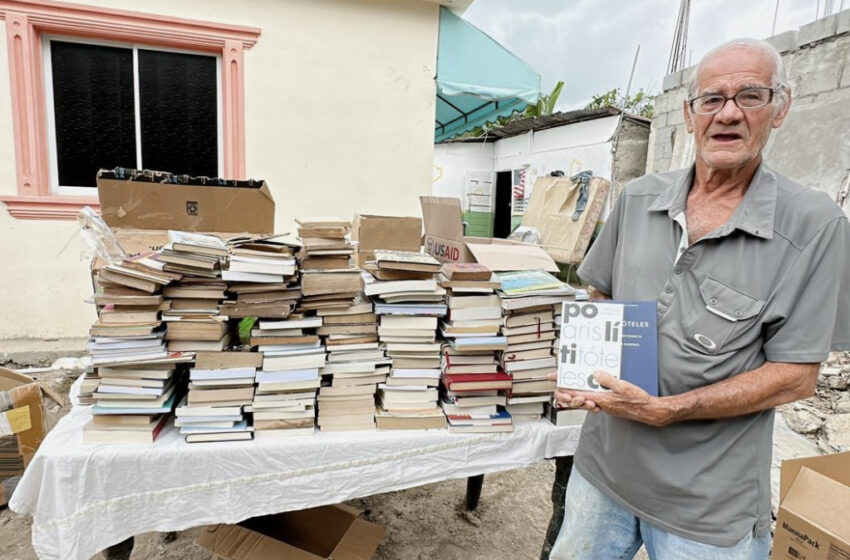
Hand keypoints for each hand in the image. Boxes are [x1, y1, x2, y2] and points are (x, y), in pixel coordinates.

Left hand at [548, 371, 672, 426]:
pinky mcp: (609, 404)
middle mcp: (599, 403)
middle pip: (577, 397)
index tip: (553, 378)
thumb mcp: (622, 386)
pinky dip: (589, 392)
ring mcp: (604, 404)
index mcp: (600, 399)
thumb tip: (595, 374)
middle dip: (566, 389)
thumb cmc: (637, 401)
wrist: (648, 411)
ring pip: (585, 398)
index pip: (576, 392)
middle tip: (558, 379)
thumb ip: (607, 380)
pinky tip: (591, 386)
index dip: (563, 386)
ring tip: (572, 381)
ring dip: (577, 390)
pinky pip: (594, 398)